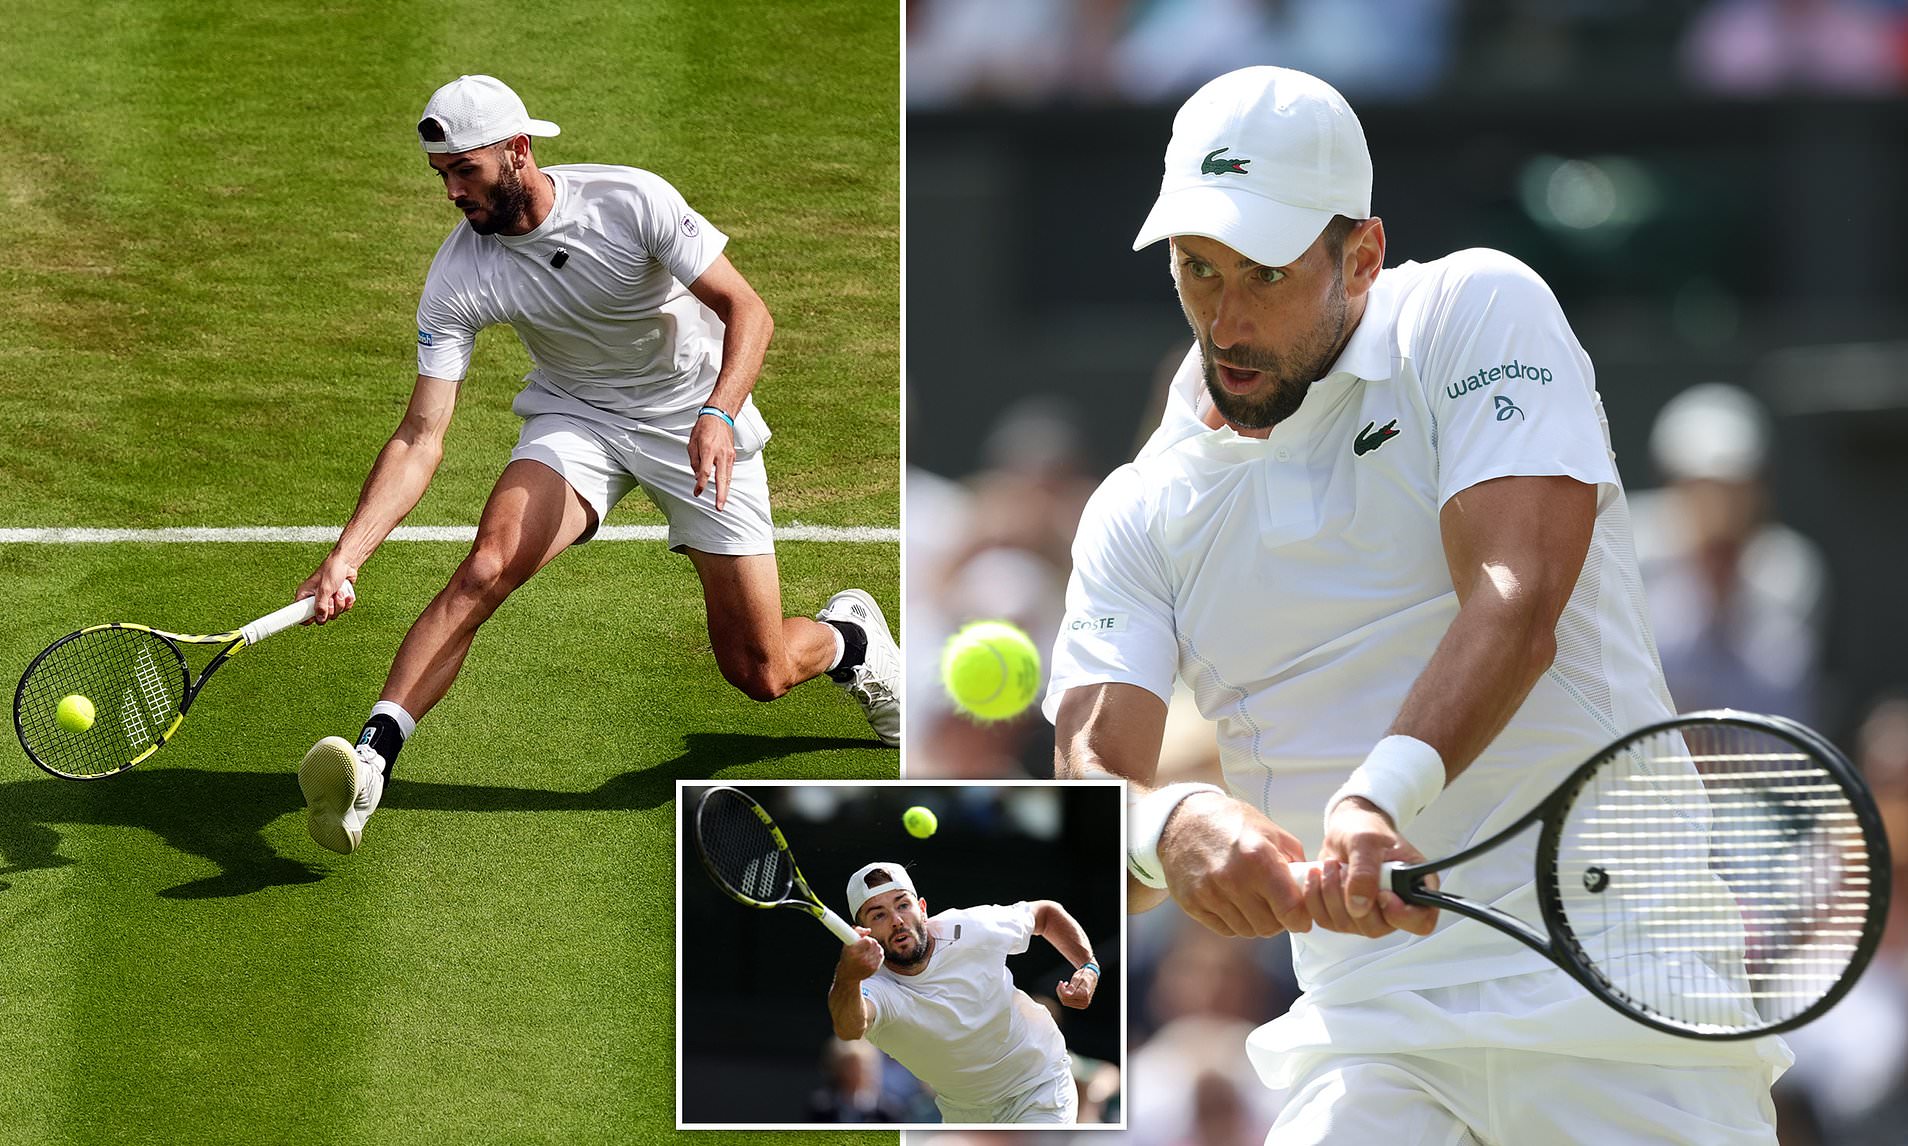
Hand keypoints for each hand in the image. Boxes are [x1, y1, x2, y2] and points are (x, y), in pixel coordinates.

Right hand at [295, 553, 359, 623]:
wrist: (346, 563)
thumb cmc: (331, 571)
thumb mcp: (324, 589)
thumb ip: (321, 605)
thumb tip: (320, 619)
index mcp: (305, 596)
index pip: (301, 615)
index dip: (309, 619)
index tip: (317, 617)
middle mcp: (314, 600)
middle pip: (321, 618)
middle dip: (331, 609)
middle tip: (331, 598)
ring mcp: (327, 601)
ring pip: (334, 614)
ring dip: (340, 604)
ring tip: (340, 591)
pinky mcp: (337, 601)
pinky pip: (343, 610)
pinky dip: (347, 602)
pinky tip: (347, 593)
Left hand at [688, 411, 735, 509]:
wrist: (720, 416)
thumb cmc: (703, 428)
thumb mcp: (692, 443)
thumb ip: (694, 460)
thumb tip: (697, 475)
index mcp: (708, 450)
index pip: (705, 472)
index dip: (700, 484)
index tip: (696, 492)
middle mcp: (721, 454)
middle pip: (721, 479)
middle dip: (720, 495)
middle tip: (719, 507)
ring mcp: (729, 455)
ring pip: (727, 477)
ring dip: (725, 491)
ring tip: (722, 503)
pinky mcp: (732, 455)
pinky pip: (729, 471)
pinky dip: (727, 482)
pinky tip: (724, 489)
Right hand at [836, 928, 882, 981]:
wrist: (848, 975)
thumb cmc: (847, 958)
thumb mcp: (847, 944)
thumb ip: (857, 932)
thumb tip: (869, 930)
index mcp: (853, 952)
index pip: (867, 940)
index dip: (865, 939)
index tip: (862, 940)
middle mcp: (862, 959)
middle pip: (874, 943)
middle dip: (870, 942)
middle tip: (864, 946)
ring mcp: (869, 965)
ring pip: (879, 948)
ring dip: (874, 947)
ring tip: (867, 951)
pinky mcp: (875, 968)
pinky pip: (881, 955)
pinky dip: (877, 953)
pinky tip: (871, 955)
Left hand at [1056, 964, 1097, 1009]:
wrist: (1091, 977)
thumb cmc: (1084, 975)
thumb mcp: (1078, 977)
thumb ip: (1072, 986)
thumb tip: (1066, 994)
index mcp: (1084, 994)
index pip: (1067, 995)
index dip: (1061, 989)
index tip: (1061, 982)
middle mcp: (1084, 1002)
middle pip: (1065, 1000)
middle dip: (1060, 991)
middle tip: (1062, 982)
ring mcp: (1083, 1005)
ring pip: (1065, 1002)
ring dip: (1062, 994)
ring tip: (1064, 985)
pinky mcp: (1080, 1005)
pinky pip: (1068, 1003)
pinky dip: (1065, 996)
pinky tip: (1067, 990)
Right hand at [1159, 792, 1312, 937]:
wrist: (1183, 820)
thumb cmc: (1232, 823)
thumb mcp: (1271, 832)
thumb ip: (1296, 863)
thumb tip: (1312, 890)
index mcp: (1258, 858)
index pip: (1290, 911)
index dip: (1301, 919)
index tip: (1301, 916)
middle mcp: (1233, 879)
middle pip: (1269, 926)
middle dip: (1278, 920)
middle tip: (1275, 905)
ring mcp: (1209, 893)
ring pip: (1247, 931)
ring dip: (1256, 921)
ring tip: (1253, 901)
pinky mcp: (1192, 903)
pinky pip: (1224, 929)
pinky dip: (1234, 921)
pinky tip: (1234, 902)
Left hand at [1306, 797, 1438, 936]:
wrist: (1347, 829)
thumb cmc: (1366, 830)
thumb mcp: (1367, 841)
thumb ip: (1365, 871)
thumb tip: (1359, 906)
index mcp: (1415, 888)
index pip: (1421, 922)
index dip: (1401, 916)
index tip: (1382, 894)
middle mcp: (1394, 907)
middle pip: (1376, 927)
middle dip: (1351, 898)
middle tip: (1343, 868)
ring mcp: (1369, 915)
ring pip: (1347, 925)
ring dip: (1329, 894)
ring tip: (1329, 865)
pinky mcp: (1345, 914)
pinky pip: (1326, 919)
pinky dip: (1315, 897)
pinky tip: (1317, 875)